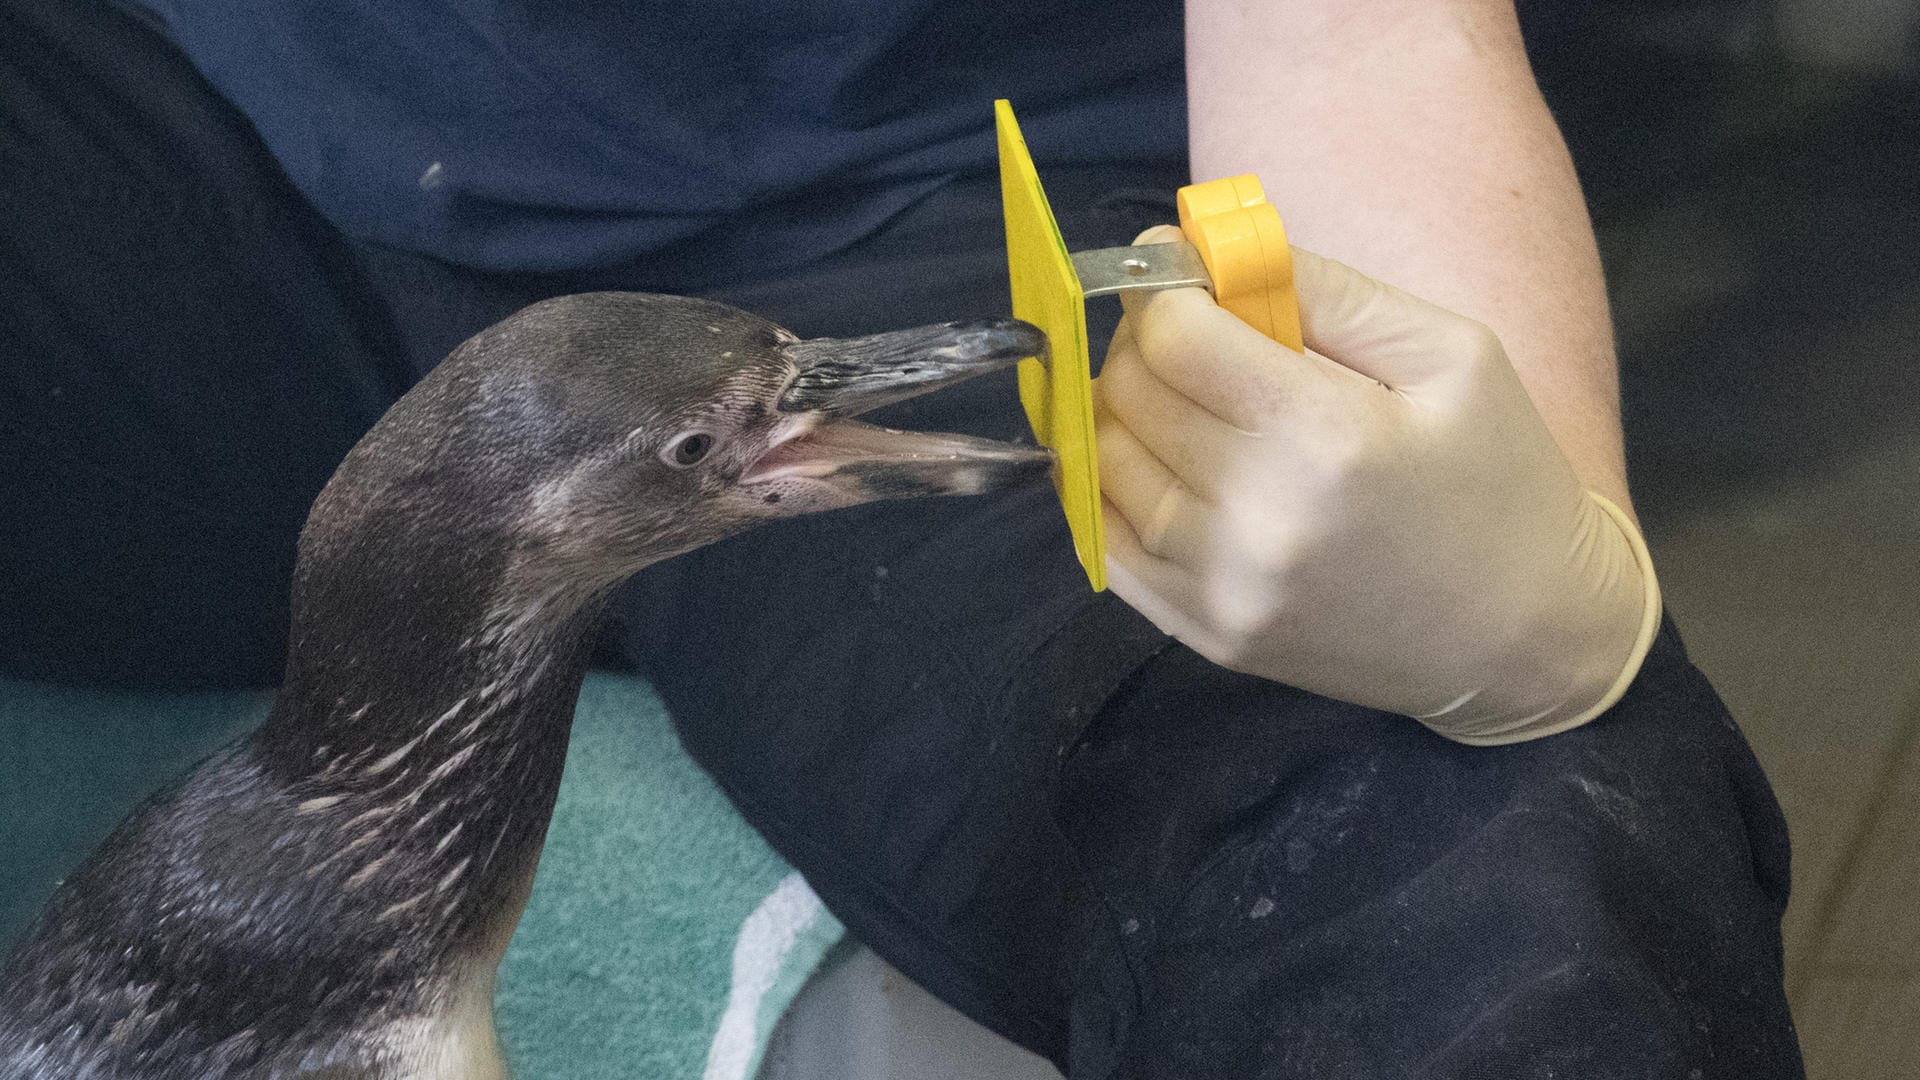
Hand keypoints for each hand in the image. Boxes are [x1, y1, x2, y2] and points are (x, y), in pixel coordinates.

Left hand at [1093, 227, 1659, 743]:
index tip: (1176, 267)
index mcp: (1330, 439)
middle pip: (1132, 395)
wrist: (1526, 638)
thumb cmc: (1499, 477)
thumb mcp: (1449, 352)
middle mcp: (1261, 523)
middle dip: (1141, 340)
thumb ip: (1325, 288)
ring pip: (1104, 465)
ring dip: (1123, 411)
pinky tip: (1161, 460)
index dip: (1162, 285)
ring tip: (1181, 394)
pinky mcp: (1208, 635)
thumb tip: (1205, 244)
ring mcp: (1225, 591)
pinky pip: (1107, 543)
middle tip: (1186, 327)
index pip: (1175, 339)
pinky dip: (1113, 487)